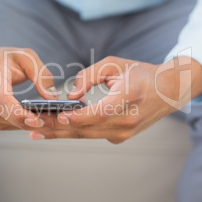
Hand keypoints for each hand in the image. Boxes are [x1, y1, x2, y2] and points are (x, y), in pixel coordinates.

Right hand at [0, 29, 58, 129]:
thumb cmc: (3, 58)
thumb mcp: (25, 56)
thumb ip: (41, 75)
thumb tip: (53, 97)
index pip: (1, 100)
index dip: (18, 112)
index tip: (36, 119)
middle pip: (9, 117)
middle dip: (34, 122)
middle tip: (55, 121)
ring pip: (14, 125)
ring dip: (34, 124)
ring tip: (53, 119)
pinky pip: (14, 126)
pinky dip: (29, 124)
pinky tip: (43, 118)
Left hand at [30, 56, 201, 143]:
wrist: (168, 91)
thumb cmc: (140, 73)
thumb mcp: (115, 64)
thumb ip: (89, 75)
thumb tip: (70, 95)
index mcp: (129, 98)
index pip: (101, 112)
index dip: (79, 116)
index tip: (60, 116)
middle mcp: (127, 120)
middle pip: (88, 128)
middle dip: (58, 128)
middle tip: (33, 126)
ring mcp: (125, 132)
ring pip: (87, 134)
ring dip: (61, 133)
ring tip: (37, 131)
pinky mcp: (121, 137)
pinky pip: (93, 134)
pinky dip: (75, 131)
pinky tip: (56, 130)